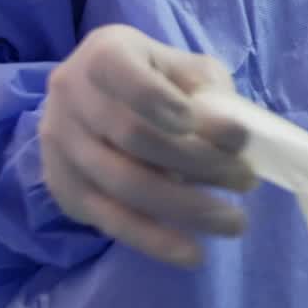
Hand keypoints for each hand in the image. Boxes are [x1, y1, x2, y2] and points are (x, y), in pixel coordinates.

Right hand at [40, 24, 254, 265]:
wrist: (98, 97)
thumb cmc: (158, 77)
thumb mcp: (186, 68)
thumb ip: (209, 91)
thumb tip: (232, 138)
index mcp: (104, 54)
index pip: (128, 77)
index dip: (166, 102)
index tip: (220, 127)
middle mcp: (69, 96)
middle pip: (134, 137)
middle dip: (200, 162)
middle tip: (248, 180)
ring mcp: (60, 145)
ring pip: (124, 184)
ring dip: (186, 208)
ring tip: (235, 222)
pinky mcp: (63, 188)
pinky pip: (110, 220)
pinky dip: (154, 240)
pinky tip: (193, 253)